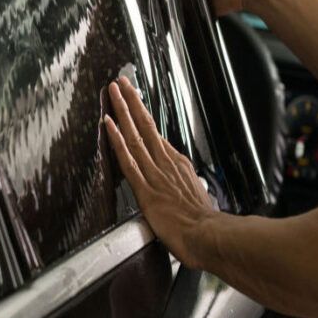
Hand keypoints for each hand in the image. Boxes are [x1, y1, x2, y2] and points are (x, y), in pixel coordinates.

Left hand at [104, 77, 214, 268]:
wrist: (209, 236)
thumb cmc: (203, 224)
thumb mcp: (196, 196)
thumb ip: (183, 185)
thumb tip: (180, 183)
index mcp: (177, 164)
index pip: (155, 135)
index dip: (143, 116)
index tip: (134, 101)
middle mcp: (165, 163)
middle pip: (145, 125)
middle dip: (132, 102)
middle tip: (121, 82)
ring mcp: (154, 173)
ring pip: (134, 135)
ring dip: (122, 111)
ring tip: (113, 91)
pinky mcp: (145, 189)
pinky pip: (127, 159)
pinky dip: (117, 140)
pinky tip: (109, 123)